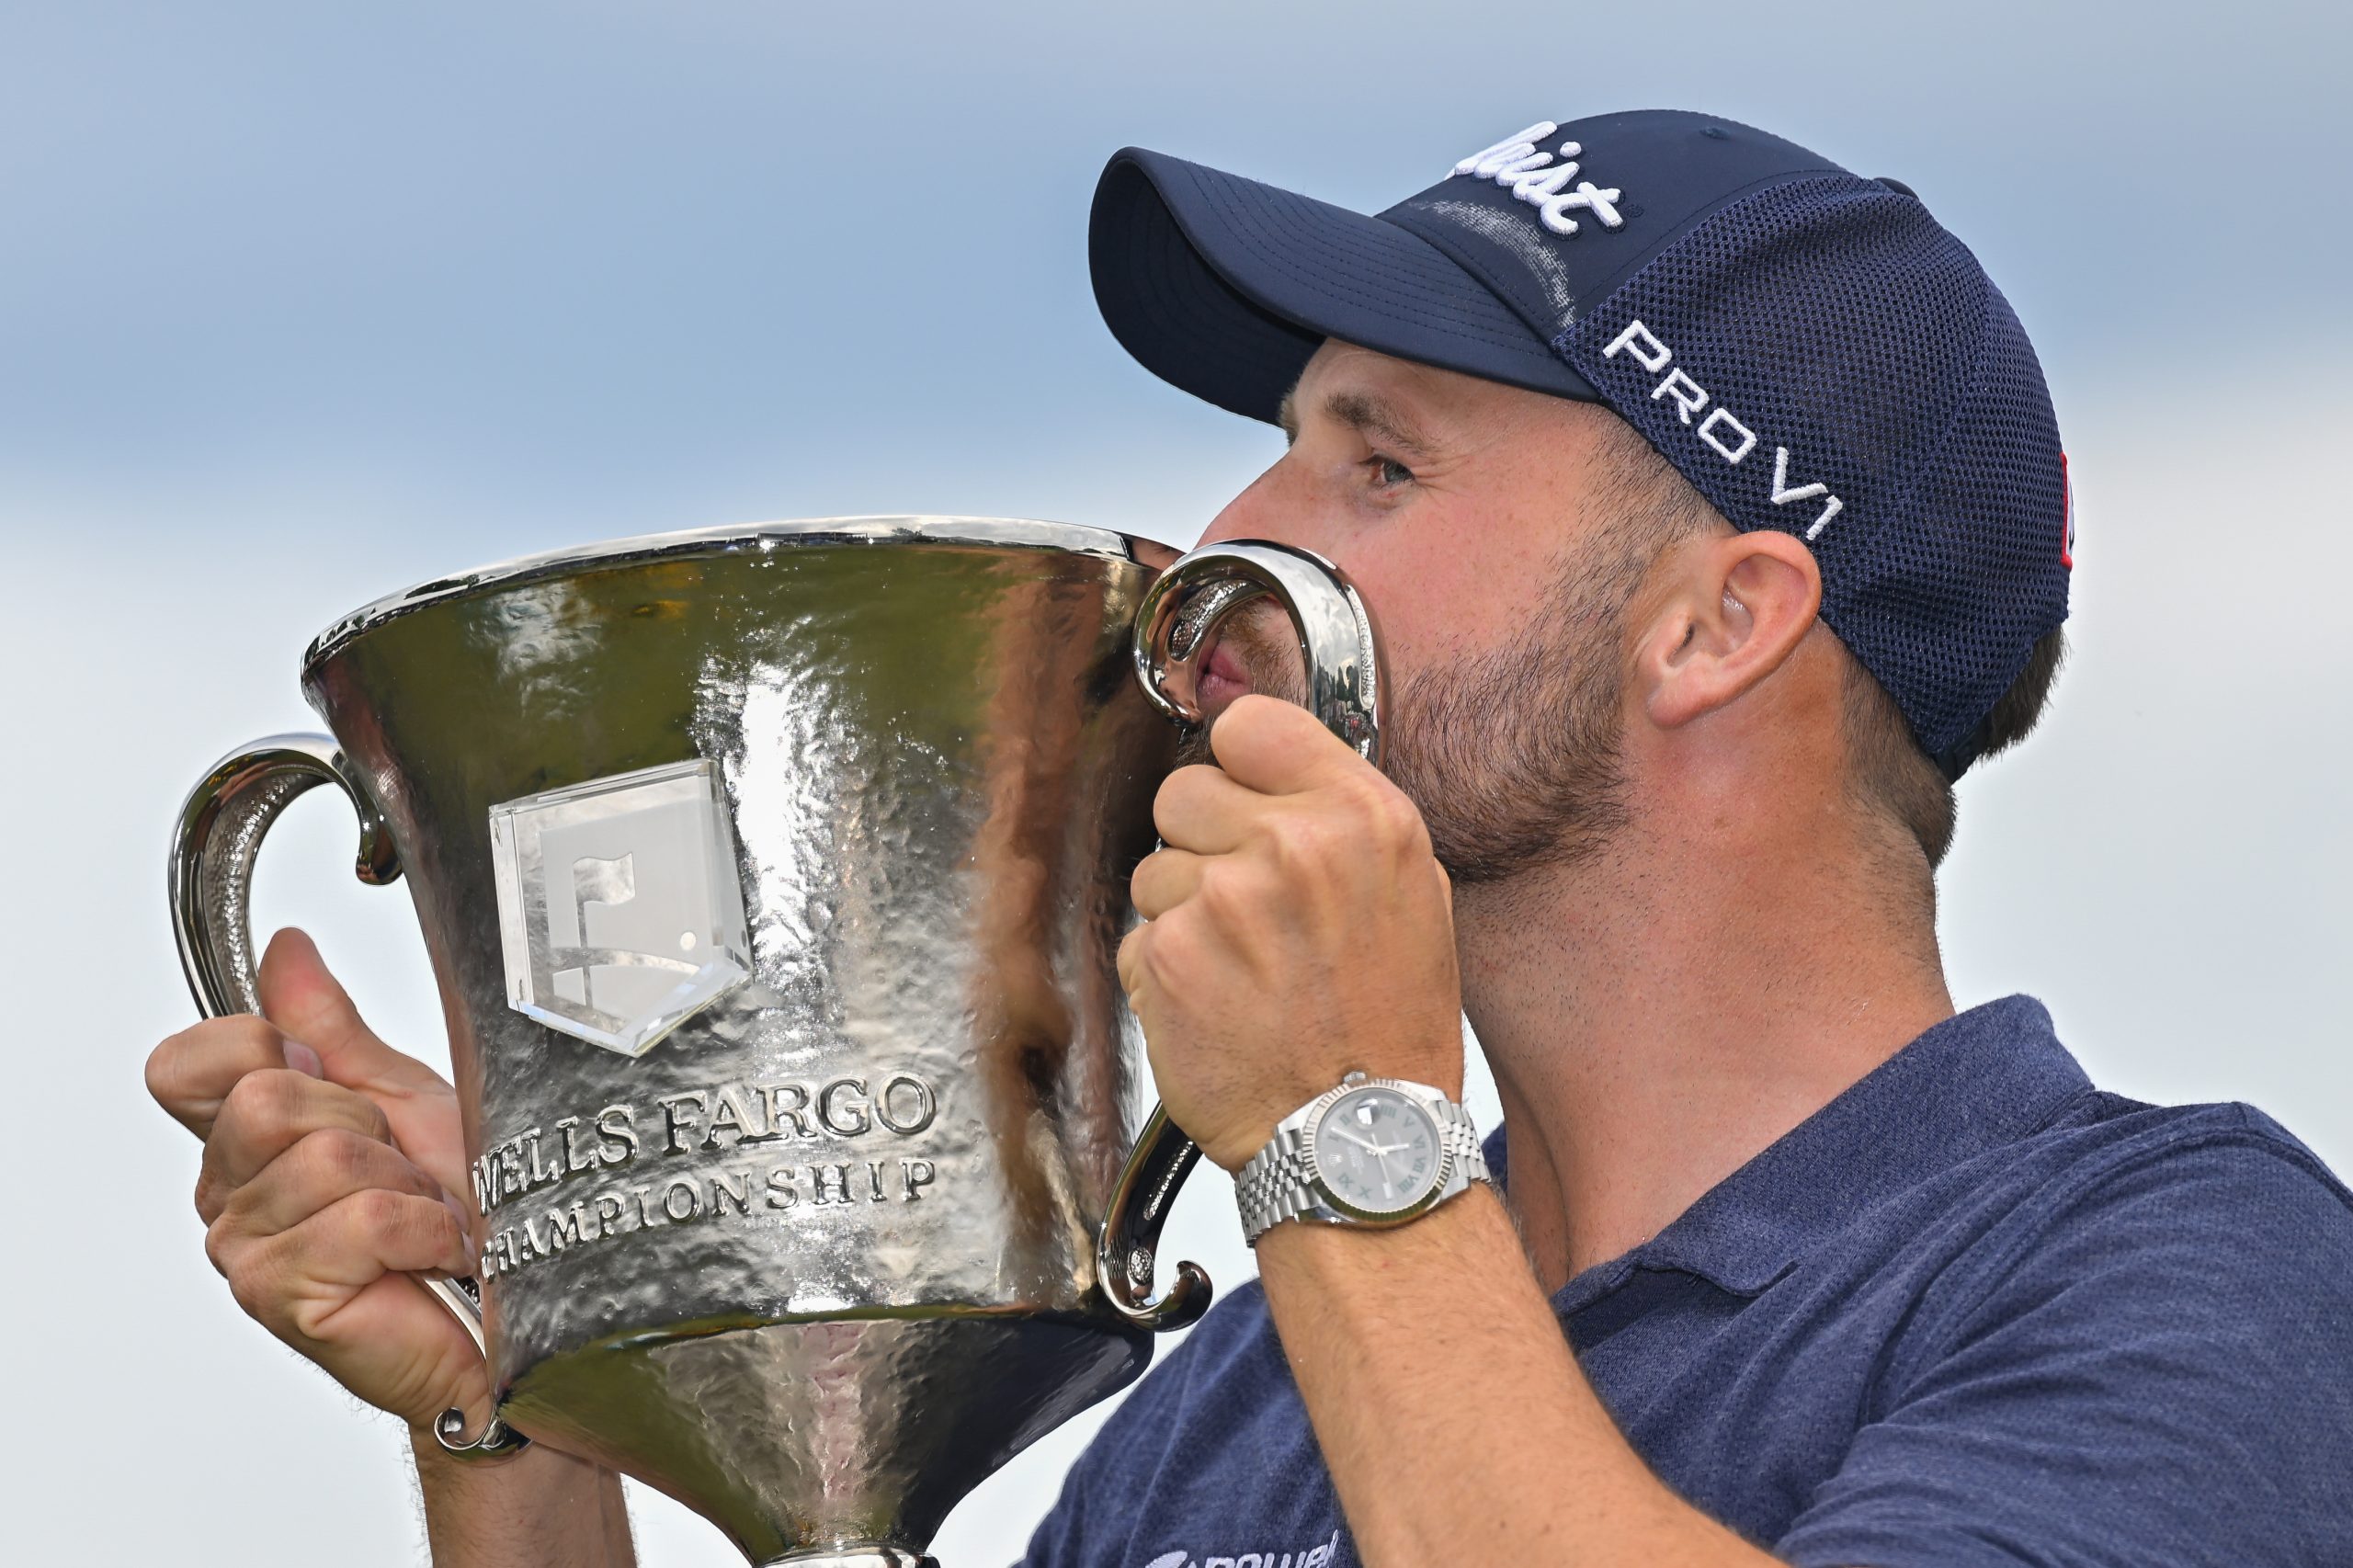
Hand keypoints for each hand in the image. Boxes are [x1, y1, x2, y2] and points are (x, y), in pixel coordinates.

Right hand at [145, 927, 488, 1436]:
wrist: (508, 1309)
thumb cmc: (465, 1212)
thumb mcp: (402, 1096)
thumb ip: (329, 1027)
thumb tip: (286, 950)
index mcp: (247, 1138)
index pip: (187, 1062)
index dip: (260, 1047)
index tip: (328, 1077)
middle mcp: (231, 1193)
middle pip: (264, 1098)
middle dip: (363, 1122)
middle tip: (401, 1169)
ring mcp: (247, 1250)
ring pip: (321, 1157)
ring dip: (404, 1184)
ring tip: (420, 1217)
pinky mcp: (281, 1297)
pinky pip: (358, 1219)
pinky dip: (420, 1231)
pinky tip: (429, 1257)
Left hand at [1119, 695, 1464, 1170]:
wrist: (1358, 1141)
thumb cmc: (1389, 1025)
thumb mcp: (1411, 893)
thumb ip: (1340, 815)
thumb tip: (1266, 764)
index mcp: (1361, 817)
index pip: (1249, 726)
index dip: (1238, 765)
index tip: (1243, 796)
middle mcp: (1292, 846)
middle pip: (1183, 791)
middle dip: (1202, 841)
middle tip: (1247, 907)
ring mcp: (1222, 900)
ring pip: (1154, 867)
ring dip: (1183, 912)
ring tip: (1242, 970)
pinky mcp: (1166, 958)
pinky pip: (1140, 936)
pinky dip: (1165, 972)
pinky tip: (1216, 1007)